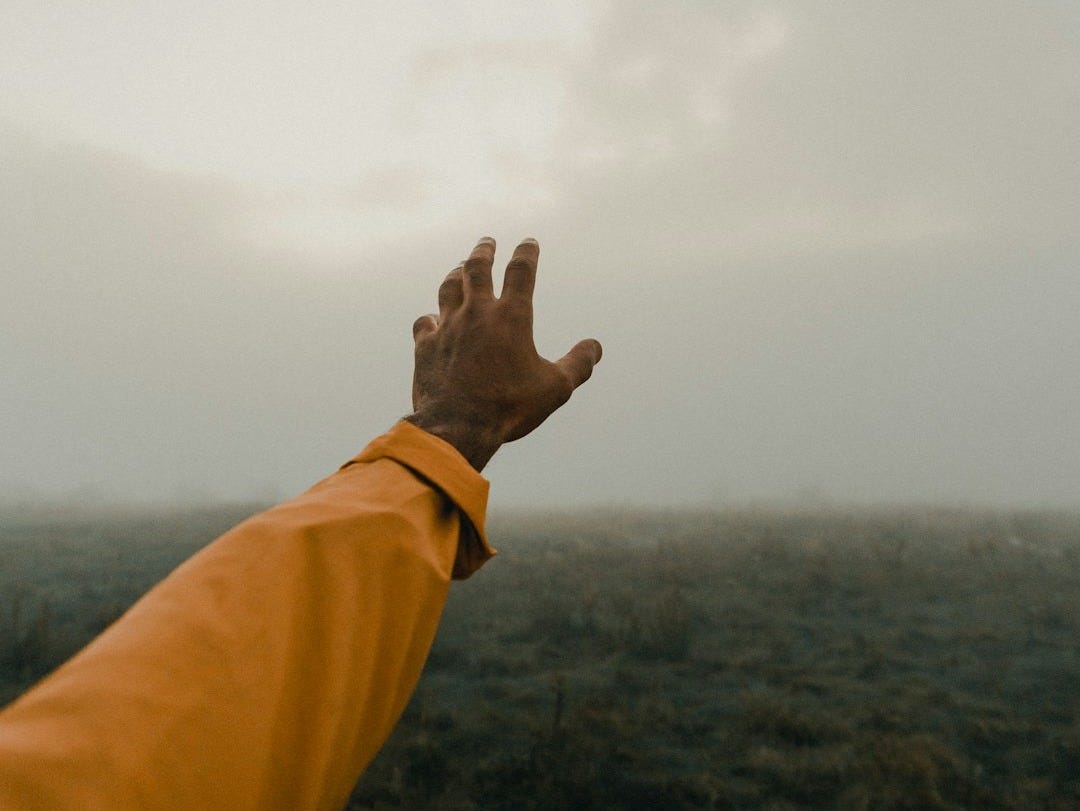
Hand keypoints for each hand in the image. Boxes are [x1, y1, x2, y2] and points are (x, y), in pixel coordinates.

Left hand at [406, 237, 601, 470]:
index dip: (527, 253)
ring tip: (458, 268)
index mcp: (512, 317)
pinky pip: (425, 322)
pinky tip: (432, 318)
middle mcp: (477, 313)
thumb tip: (595, 347)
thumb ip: (578, 364)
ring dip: (455, 274)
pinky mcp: (425, 346)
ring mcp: (447, 327)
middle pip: (477, 268)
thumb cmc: (510, 407)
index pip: (521, 271)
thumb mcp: (556, 389)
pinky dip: (430, 317)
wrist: (457, 426)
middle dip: (484, 251)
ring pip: (448, 288)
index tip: (528, 243)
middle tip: (487, 242)